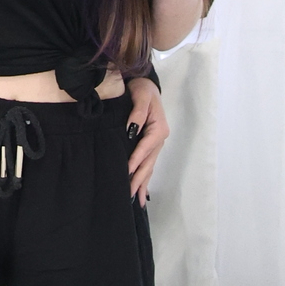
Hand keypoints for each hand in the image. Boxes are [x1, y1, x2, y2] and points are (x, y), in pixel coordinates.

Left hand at [125, 76, 168, 207]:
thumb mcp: (141, 96)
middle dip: (139, 180)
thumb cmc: (143, 89)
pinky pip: (148, 164)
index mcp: (158, 129)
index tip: (125, 173)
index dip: (135, 161)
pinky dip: (145, 177)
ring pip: (149, 167)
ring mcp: (156, 143)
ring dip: (143, 183)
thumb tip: (131, 130)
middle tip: (130, 196)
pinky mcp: (151, 144)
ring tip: (137, 200)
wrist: (147, 85)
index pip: (145, 148)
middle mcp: (159, 139)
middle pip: (148, 163)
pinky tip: (142, 191)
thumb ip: (137, 113)